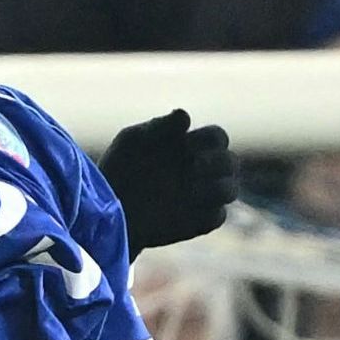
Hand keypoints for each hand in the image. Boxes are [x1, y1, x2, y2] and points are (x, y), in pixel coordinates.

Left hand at [100, 108, 241, 253]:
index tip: (189, 145)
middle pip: (231, 162)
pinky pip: (218, 216)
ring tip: (191, 189)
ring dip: (219, 187)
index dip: (213, 139)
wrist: (108, 209)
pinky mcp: (198, 222)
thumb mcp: (133, 141)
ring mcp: (202, 197)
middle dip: (218, 162)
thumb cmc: (119, 168)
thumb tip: (185, 116)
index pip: (218, 137)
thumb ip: (160, 127)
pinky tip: (184, 209)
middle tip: (193, 166)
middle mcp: (201, 170)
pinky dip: (209, 212)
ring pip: (231, 189)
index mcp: (189, 145)